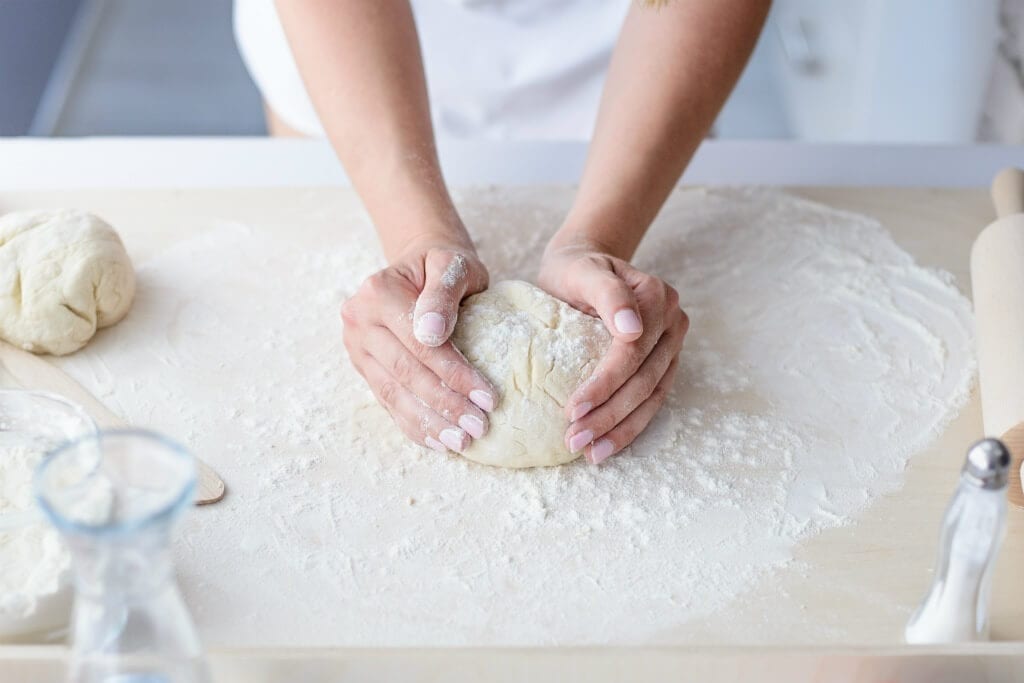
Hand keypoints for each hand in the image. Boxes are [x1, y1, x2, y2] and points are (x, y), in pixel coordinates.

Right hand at [342, 238, 496, 453]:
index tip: (488, 399)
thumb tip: (432, 332)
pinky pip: (387, 401)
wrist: (421, 266)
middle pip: (406, 373)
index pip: (421, 345)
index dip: (455, 375)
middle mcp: (359, 321)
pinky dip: (413, 424)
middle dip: (445, 405)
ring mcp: (357, 346)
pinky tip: (437, 441)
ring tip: (461, 442)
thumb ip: (443, 292)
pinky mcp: (362, 366)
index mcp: (377, 293)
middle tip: (478, 428)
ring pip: (393, 393)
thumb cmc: (445, 265)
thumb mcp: (453, 264)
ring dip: (429, 422)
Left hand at [538, 236, 687, 464]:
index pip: (631, 352)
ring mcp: (671, 345)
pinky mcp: (664, 363)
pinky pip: (651, 400)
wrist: (583, 264)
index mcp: (656, 297)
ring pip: (652, 397)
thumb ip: (607, 294)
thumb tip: (631, 329)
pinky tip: (606, 446)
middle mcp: (672, 321)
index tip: (572, 410)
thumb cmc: (575, 269)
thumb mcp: (582, 271)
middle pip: (643, 379)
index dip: (605, 384)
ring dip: (621, 430)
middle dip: (609, 415)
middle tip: (574, 440)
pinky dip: (630, 426)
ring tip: (591, 454)